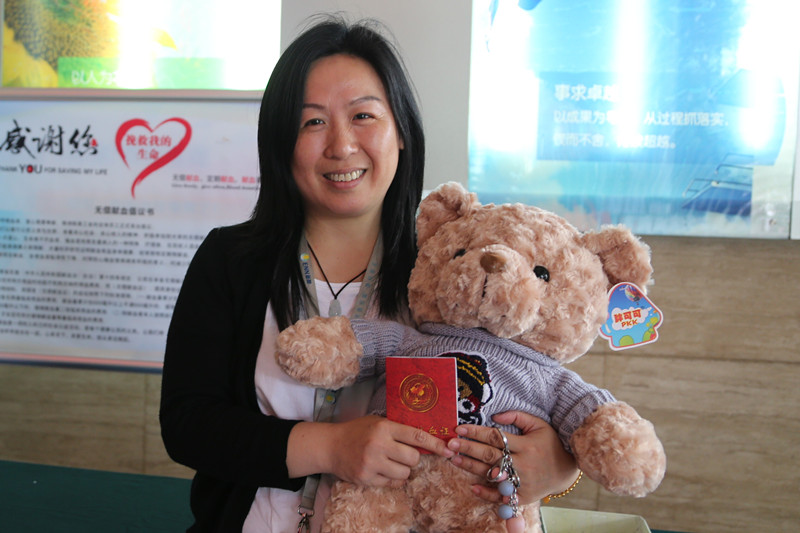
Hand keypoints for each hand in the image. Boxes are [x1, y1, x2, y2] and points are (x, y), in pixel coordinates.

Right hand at [287, 415, 453, 486]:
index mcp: (384, 427)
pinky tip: (381, 470)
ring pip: (405, 474)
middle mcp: (379, 444)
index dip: (435, 444)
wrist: (331, 445)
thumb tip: (428, 440)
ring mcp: (372, 463)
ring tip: (390, 462)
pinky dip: (391, 479)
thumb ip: (399, 430)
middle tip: (403, 454)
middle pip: (413, 458)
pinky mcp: (366, 478)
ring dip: (402, 470)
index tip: (448, 450)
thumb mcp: (378, 422)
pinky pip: (392, 483)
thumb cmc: (358, 431)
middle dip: (413, 458)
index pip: (417, 436)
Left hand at [447, 411, 578, 504]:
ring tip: (454, 459)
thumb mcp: (539, 425)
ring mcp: (523, 482)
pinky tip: (473, 486)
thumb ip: (517, 416)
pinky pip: (501, 496)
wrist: (567, 472)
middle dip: (468, 449)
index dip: (476, 432)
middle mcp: (524, 464)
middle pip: (490, 456)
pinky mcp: (523, 497)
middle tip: (450, 444)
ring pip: (492, 475)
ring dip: (471, 467)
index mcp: (527, 445)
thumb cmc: (550, 444)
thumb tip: (494, 416)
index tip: (459, 429)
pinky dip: (487, 493)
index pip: (496, 437)